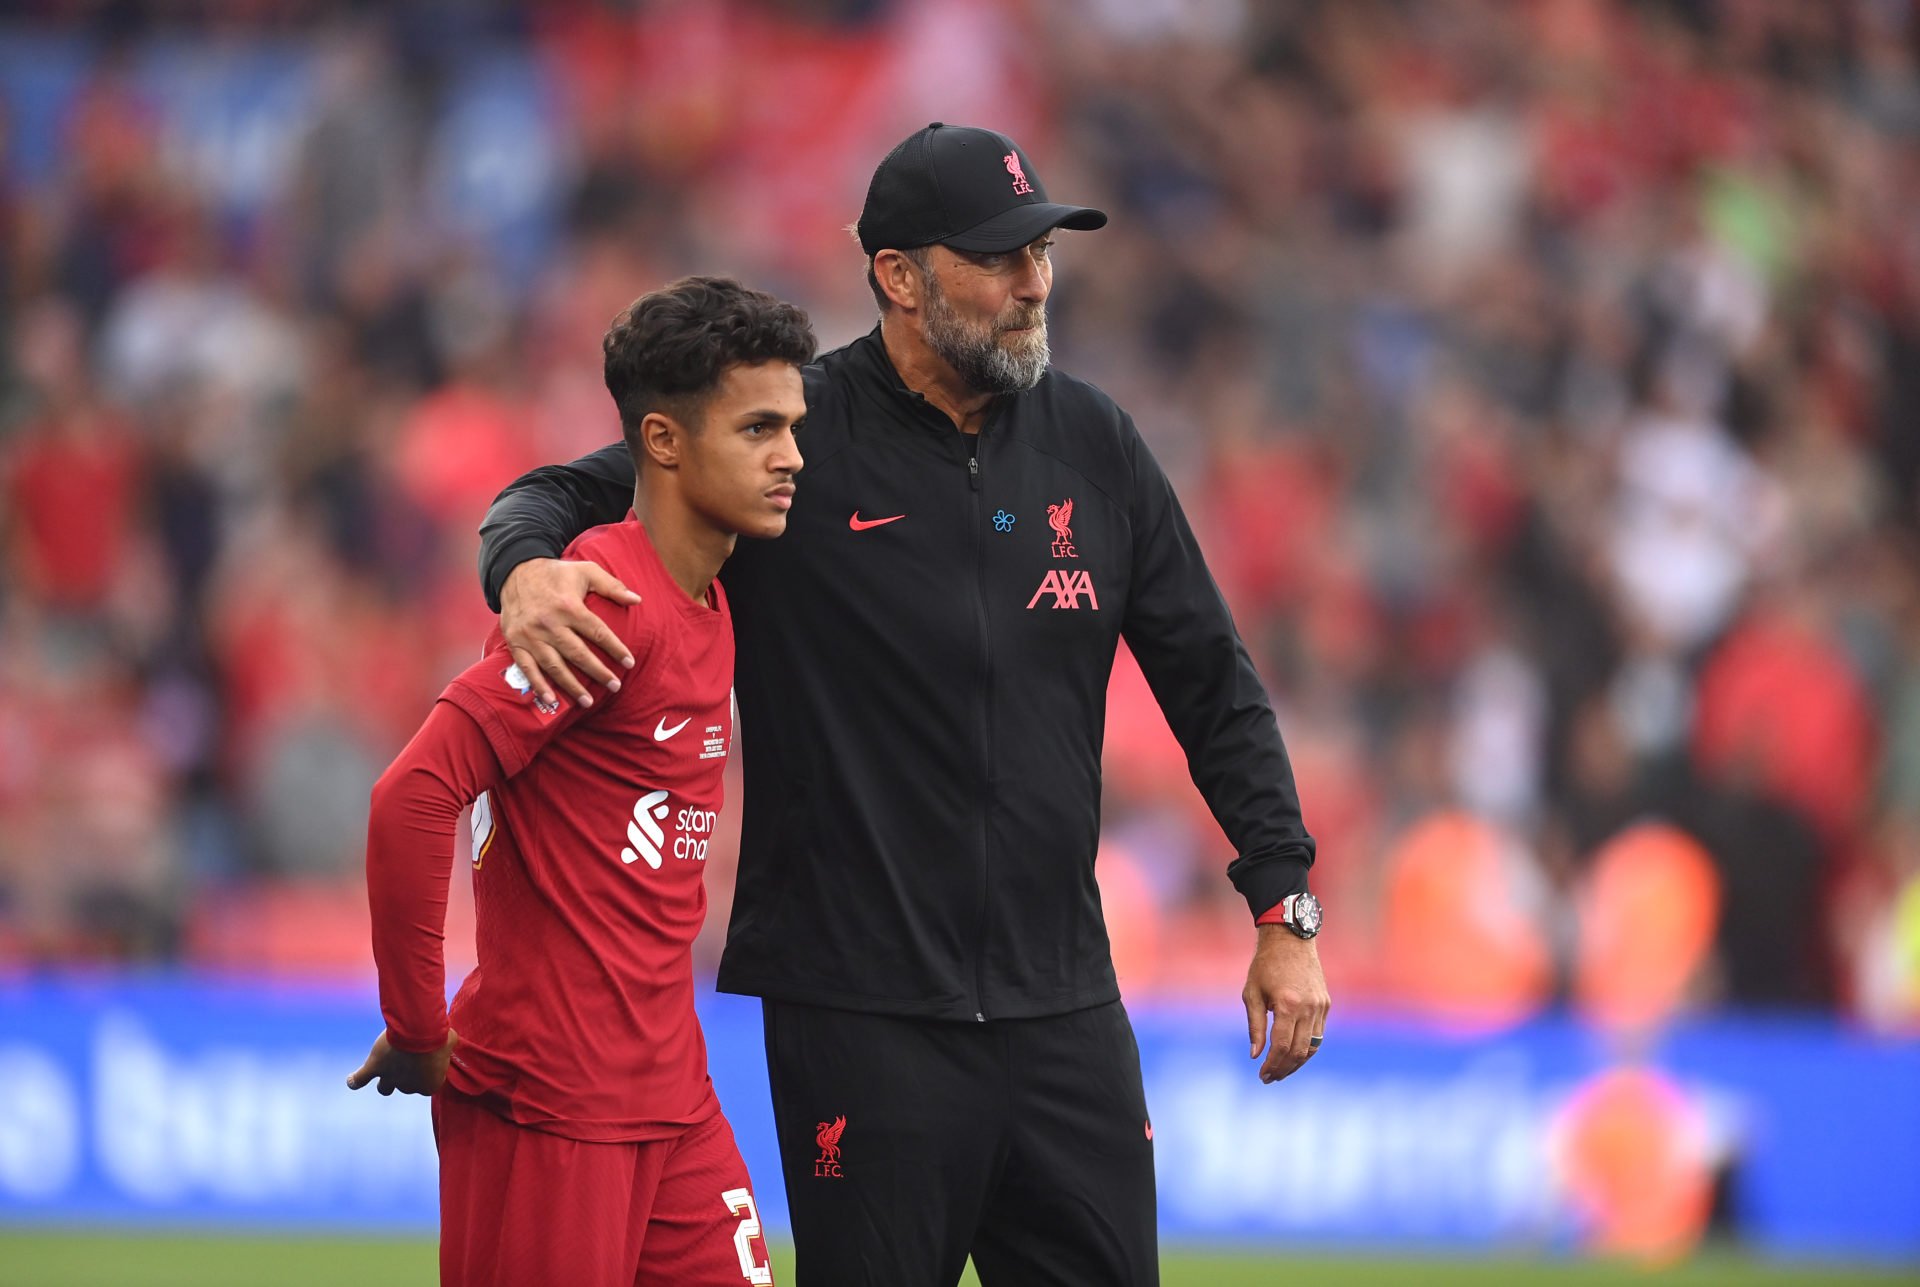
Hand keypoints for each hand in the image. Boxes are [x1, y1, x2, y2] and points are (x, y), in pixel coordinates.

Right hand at [346, 1029, 458, 1096]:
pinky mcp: (374, 1068)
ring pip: (385, 1088)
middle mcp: (409, 1088)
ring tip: (386, 1070)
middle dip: (410, 1072)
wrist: (419, 1032)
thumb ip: (447, 1045)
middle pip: (407, 1085)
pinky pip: (359, 1080)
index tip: (431, 1055)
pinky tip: (352, 1080)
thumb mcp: (450, 1040)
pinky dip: (355, 1080)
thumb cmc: (439, 1036)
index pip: (428, 1083)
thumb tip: (447, 1038)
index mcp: (430, 1085)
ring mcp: (390, 1079)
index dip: (428, 1069)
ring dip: (385, 1082)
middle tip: (413, 1052)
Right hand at [500, 558, 641, 708]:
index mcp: (568, 606)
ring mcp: (530, 635)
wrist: (514, 570)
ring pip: (554, 666)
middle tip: (615, 686)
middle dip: (598, 672)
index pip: (597, 632)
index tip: (629, 663)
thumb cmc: (556, 573)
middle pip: (578, 654)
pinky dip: (539, 685)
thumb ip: (612, 586)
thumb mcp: (586, 571)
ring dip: (572, 686)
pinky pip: (527, 668)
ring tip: (589, 702)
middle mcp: (549, 623)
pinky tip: (552, 700)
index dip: (615, 649)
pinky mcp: (515, 642)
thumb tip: (637, 600)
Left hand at [1243, 925, 1329, 1083]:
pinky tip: (1293, 1055)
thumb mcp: (1251, 994)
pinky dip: (1306, 1048)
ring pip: (1312, 1047)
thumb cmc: (1265, 966)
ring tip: (1281, 1072)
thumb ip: (1254, 1026)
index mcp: (1288, 1004)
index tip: (1262, 1075)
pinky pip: (1318, 1034)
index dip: (1272, 1064)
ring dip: (1297, 1063)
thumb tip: (1255, 1055)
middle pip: (1299, 1051)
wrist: (1290, 940)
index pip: (1282, 1046)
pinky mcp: (1326, 1004)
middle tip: (1269, 1078)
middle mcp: (1308, 1008)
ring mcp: (1320, 1006)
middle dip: (1284, 1069)